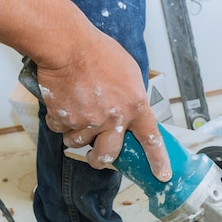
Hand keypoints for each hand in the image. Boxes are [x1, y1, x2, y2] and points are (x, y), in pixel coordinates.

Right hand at [35, 32, 171, 181]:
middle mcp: (114, 119)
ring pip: (80, 142)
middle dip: (100, 158)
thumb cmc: (98, 52)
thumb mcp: (129, 72)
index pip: (151, 139)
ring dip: (76, 134)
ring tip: (75, 114)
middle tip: (96, 157)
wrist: (68, 45)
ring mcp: (89, 121)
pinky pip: (60, 129)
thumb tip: (131, 109)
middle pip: (109, 153)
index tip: (161, 175)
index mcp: (135, 106)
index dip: (157, 160)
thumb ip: (132, 95)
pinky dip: (59, 120)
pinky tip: (62, 103)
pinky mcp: (65, 119)